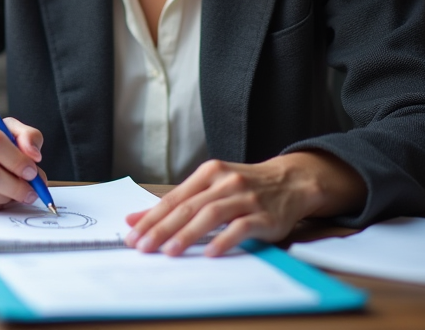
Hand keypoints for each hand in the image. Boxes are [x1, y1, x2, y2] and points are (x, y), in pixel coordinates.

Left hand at [123, 152, 365, 256]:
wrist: (291, 182)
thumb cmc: (244, 188)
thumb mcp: (211, 187)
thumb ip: (178, 202)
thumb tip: (137, 219)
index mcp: (208, 173)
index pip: (173, 198)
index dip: (151, 217)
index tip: (133, 235)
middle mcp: (225, 182)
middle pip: (188, 206)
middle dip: (162, 228)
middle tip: (143, 246)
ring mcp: (246, 198)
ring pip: (211, 214)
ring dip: (188, 233)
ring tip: (170, 251)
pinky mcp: (265, 215)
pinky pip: (241, 228)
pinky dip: (224, 240)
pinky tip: (210, 252)